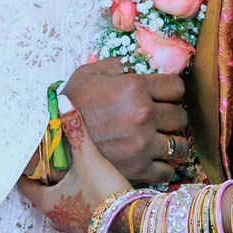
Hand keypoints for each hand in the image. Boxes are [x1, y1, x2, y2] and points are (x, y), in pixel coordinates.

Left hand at [20, 104, 129, 232]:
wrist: (133, 228)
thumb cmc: (104, 195)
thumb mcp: (89, 159)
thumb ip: (76, 130)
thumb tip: (62, 101)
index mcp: (47, 201)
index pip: (25, 183)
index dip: (28, 167)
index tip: (31, 154)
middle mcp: (56, 218)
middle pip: (44, 193)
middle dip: (49, 176)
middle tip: (53, 157)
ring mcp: (73, 228)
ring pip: (63, 205)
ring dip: (66, 190)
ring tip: (74, 171)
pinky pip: (79, 214)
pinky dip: (82, 201)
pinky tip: (94, 189)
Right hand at [63, 57, 189, 185]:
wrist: (51, 143)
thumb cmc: (68, 106)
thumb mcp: (88, 74)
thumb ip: (118, 65)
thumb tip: (139, 63)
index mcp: (135, 88)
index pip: (177, 87)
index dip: (171, 90)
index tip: (164, 96)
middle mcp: (144, 115)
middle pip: (181, 116)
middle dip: (172, 116)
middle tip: (160, 118)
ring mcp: (143, 144)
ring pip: (179, 144)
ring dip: (172, 141)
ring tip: (161, 140)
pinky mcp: (138, 169)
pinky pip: (167, 169)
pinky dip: (163, 165)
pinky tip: (153, 159)